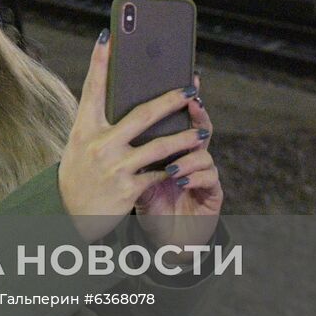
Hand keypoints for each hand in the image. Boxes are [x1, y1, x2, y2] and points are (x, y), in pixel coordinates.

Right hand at [58, 32, 206, 240]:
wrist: (68, 214)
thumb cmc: (79, 173)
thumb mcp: (80, 145)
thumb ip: (101, 125)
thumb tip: (130, 101)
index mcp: (84, 128)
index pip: (92, 88)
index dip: (99, 61)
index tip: (108, 36)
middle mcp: (98, 144)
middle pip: (141, 115)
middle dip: (170, 99)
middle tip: (190, 88)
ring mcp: (113, 166)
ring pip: (158, 146)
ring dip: (184, 138)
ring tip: (201, 132)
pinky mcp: (127, 188)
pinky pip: (158, 175)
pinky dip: (174, 169)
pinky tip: (188, 165)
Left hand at [133, 84, 222, 251]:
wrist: (162, 239)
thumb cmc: (146, 202)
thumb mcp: (132, 173)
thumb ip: (126, 148)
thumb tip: (103, 118)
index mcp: (169, 146)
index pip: (174, 117)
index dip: (176, 97)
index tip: (179, 76)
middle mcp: (190, 155)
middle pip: (196, 125)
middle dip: (194, 110)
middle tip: (189, 98)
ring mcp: (204, 173)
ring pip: (204, 152)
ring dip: (188, 153)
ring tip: (171, 159)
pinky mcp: (213, 193)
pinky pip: (210, 178)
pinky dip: (194, 176)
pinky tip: (179, 177)